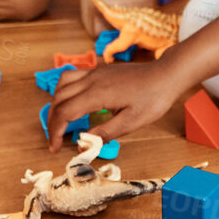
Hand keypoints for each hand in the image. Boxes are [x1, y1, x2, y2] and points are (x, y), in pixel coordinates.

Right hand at [47, 59, 181, 151]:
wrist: (166, 75)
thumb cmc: (153, 98)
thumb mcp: (132, 122)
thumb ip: (105, 133)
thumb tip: (82, 144)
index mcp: (97, 93)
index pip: (64, 113)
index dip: (55, 132)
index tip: (55, 148)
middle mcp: (91, 80)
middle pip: (58, 99)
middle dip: (52, 121)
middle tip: (55, 140)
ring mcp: (95, 72)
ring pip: (62, 84)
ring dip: (55, 103)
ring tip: (59, 121)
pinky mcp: (100, 70)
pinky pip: (72, 76)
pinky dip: (64, 91)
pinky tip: (72, 102)